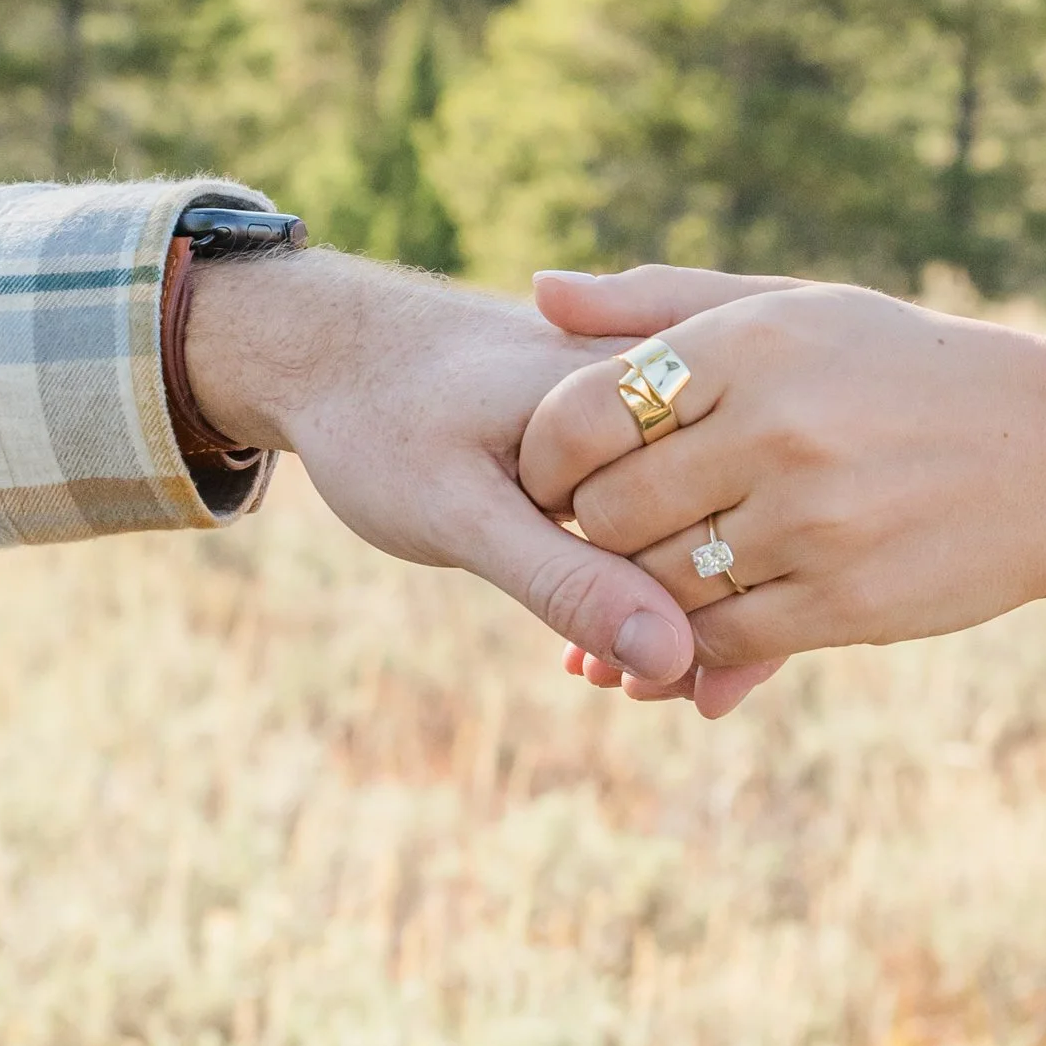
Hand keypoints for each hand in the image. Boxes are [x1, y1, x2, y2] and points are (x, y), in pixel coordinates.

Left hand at [187, 247, 696, 685]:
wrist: (326, 352)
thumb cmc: (380, 423)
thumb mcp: (462, 513)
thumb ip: (564, 578)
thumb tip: (670, 654)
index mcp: (631, 385)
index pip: (716, 518)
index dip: (711, 618)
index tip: (667, 689)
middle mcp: (653, 382)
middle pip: (719, 521)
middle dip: (697, 621)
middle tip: (642, 693)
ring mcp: (639, 406)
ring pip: (690, 520)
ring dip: (668, 603)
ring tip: (613, 677)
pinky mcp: (616, 433)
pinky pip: (656, 512)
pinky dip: (637, 574)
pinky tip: (599, 637)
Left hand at [523, 268, 1045, 681]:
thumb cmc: (902, 368)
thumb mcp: (790, 309)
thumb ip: (657, 303)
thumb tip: (538, 289)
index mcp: (751, 344)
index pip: (583, 411)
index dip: (545, 455)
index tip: (555, 471)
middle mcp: (776, 428)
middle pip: (610, 509)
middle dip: (589, 528)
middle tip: (600, 528)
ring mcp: (812, 522)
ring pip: (658, 582)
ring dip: (640, 586)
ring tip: (656, 564)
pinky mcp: (844, 602)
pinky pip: (721, 638)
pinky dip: (694, 638)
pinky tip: (707, 610)